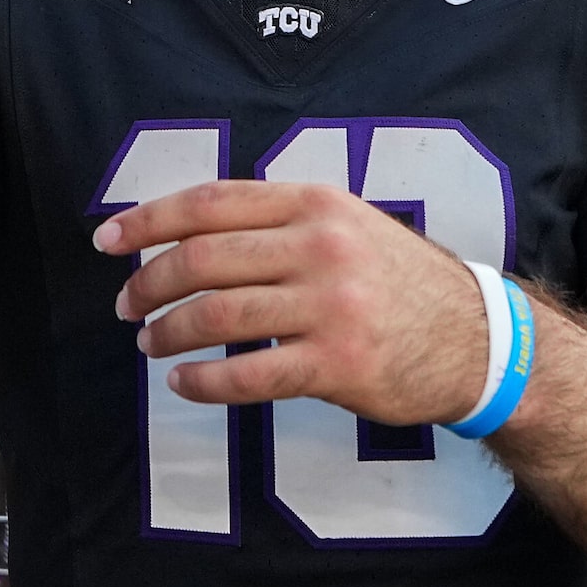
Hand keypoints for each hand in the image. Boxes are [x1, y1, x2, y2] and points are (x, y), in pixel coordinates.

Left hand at [93, 179, 495, 425]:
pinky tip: (185, 384)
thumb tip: (183, 231)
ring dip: (167, 333)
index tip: (108, 242)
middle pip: (202, 258)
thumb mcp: (346, 224)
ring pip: (216, 316)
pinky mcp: (337, 364)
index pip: (208, 202)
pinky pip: (247, 374)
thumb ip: (277, 220)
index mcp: (314, 203)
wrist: (478, 339)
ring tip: (149, 344)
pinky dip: (202, 382)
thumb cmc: (396, 281)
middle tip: (126, 305)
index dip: (147, 221)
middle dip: (149, 284)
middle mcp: (320, 246)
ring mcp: (330, 306)